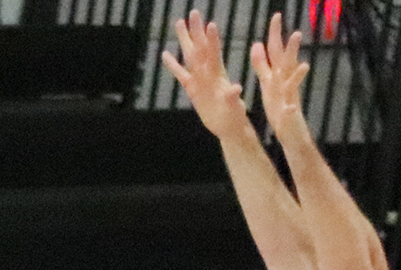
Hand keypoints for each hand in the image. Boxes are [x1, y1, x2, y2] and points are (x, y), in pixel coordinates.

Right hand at [162, 12, 249, 136]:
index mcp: (218, 77)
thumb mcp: (233, 108)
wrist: (228, 127)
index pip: (214, 55)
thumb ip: (232, 98)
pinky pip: (181, 74)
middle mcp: (208, 74)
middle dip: (196, 31)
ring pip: (190, 56)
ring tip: (178, 22)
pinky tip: (165, 54)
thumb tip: (236, 89)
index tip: (210, 24)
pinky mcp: (193, 89)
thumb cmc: (234, 118)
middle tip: (193, 12)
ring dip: (185, 39)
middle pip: (200, 49)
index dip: (212, 40)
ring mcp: (199, 80)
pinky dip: (173, 65)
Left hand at [249, 14, 310, 137]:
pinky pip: (289, 114)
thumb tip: (256, 44)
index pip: (277, 51)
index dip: (276, 34)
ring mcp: (289, 100)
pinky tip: (291, 107)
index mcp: (278, 76)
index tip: (277, 16)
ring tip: (304, 66)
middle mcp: (286, 85)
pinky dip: (290, 110)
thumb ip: (262, 64)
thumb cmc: (279, 107)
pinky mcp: (289, 118)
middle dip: (292, 49)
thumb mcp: (268, 83)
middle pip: (288, 64)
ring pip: (293, 86)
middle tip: (297, 33)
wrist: (291, 133)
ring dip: (298, 76)